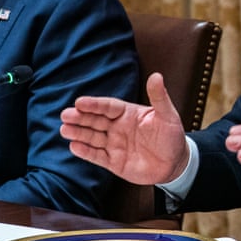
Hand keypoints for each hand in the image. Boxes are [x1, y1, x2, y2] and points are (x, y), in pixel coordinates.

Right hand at [60, 72, 188, 184]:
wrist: (175, 164)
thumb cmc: (171, 136)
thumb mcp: (167, 116)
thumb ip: (159, 98)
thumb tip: (156, 76)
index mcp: (128, 114)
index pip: (108, 107)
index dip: (94, 104)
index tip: (80, 102)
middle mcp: (118, 127)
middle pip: (95, 120)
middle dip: (80, 118)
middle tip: (65, 115)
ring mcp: (114, 144)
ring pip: (93, 137)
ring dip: (79, 133)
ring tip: (65, 130)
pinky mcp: (113, 162)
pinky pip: (97, 156)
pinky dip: (85, 152)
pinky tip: (74, 146)